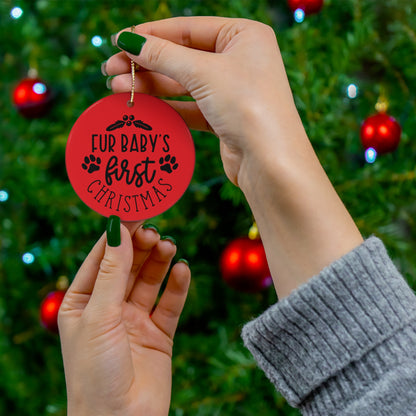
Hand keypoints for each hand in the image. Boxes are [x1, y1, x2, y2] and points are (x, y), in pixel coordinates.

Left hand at [58, 220, 190, 415]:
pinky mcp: (159, 333)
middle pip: (128, 265)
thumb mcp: (99, 315)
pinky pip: (170, 303)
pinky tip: (182, 270)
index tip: (134, 211)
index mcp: (83, 302)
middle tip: (154, 230)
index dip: (117, 234)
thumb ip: (112, 272)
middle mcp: (109, 307)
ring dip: (159, 261)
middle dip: (140, 246)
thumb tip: (118, 230)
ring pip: (150, 280)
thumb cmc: (95, 372)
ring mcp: (135, 320)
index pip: (101, 257)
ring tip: (168, 246)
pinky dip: (177, 286)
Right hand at [104, 17, 300, 186]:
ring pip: (183, 83)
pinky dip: (166, 106)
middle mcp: (240, 60)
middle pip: (182, 56)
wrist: (270, 162)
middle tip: (110, 70)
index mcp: (244, 35)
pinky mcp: (225, 117)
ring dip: (151, 86)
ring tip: (117, 89)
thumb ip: (163, 55)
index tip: (119, 41)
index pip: (188, 28)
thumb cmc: (247, 106)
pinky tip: (142, 106)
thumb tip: (129, 40)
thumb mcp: (203, 72)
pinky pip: (190, 106)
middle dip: (146, 63)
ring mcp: (232, 90)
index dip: (151, 34)